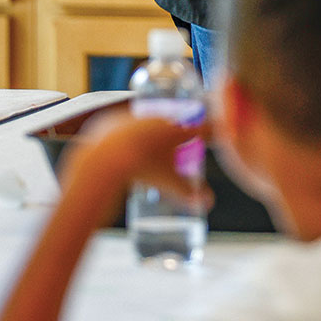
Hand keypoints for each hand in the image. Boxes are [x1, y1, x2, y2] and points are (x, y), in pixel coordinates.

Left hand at [61, 109, 215, 208]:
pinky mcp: (114, 119)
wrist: (107, 158)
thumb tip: (206, 202)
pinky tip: (124, 150)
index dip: (209, 131)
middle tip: (175, 149)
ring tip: (146, 153)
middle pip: (172, 125)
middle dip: (176, 135)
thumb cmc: (141, 168)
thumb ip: (187, 193)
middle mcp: (157, 119)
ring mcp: (135, 117)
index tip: (213, 132)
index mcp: (175, 131)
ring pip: (147, 124)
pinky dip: (126, 137)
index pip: (200, 129)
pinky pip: (124, 126)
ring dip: (150, 135)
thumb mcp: (167, 183)